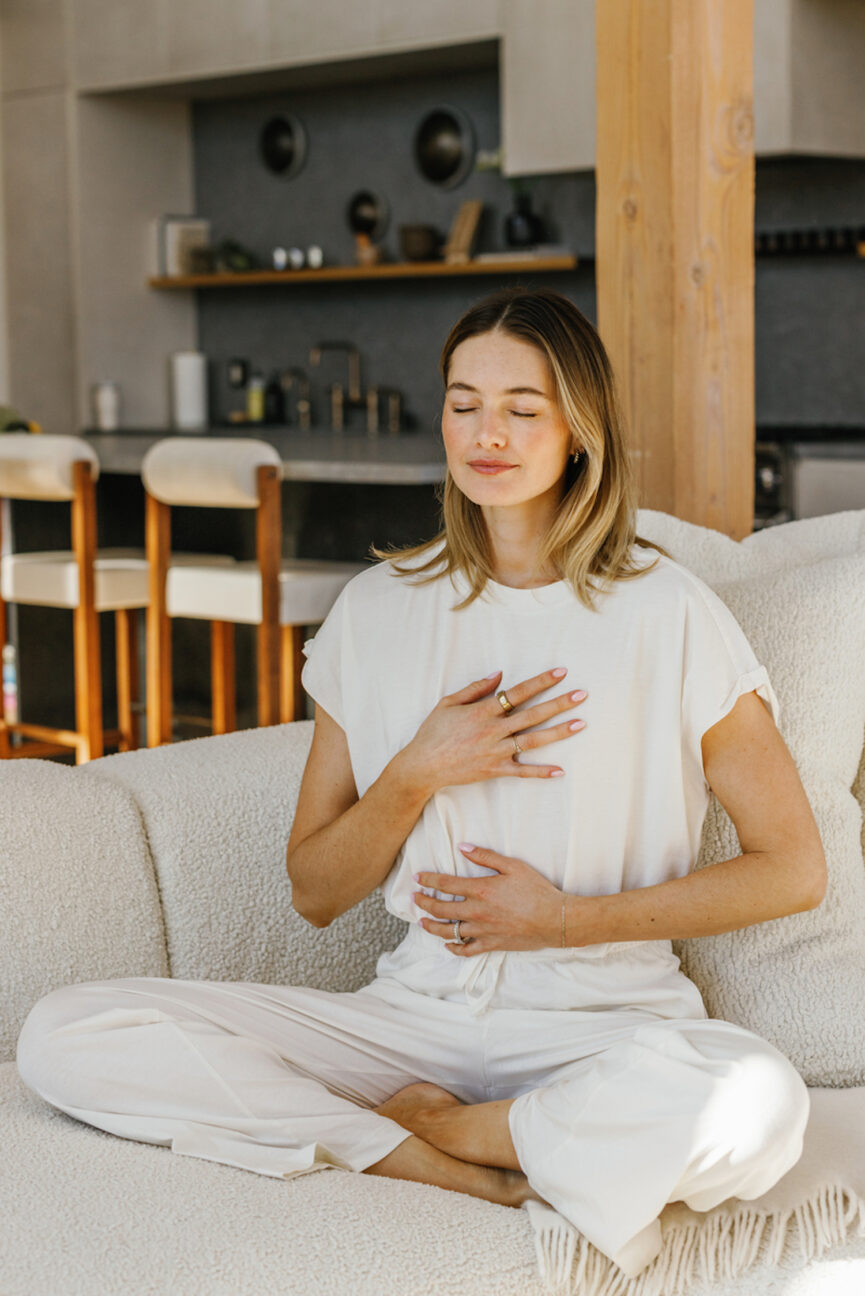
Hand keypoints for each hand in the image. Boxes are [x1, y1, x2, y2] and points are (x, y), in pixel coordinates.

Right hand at [395, 668, 586, 799]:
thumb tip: (500, 675)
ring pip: (534, 741)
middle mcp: (493, 730)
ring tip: (580, 723)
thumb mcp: (448, 703)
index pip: (519, 692)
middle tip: (582, 695)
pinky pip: (522, 772)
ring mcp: (496, 752)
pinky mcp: (495, 770)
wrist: (422, 766)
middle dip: (560, 703)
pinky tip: (560, 770)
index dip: (542, 681)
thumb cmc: (432, 732)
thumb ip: (476, 688)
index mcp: (483, 711)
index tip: (561, 672)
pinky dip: (541, 772)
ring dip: (559, 732)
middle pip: (533, 715)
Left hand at [414, 844, 562, 955]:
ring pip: (448, 932)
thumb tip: (462, 847)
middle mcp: (476, 912)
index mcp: (480, 890)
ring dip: (431, 926)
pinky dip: (453, 948)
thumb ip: (485, 856)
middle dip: (423, 902)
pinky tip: (447, 945)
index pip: (445, 884)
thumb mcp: (513, 866)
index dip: (428, 880)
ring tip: (422, 921)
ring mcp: (482, 931)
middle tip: (414, 898)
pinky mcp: (491, 945)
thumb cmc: (537, 890)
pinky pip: (466, 950)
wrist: (555, 920)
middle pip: (441, 908)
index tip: (417, 878)